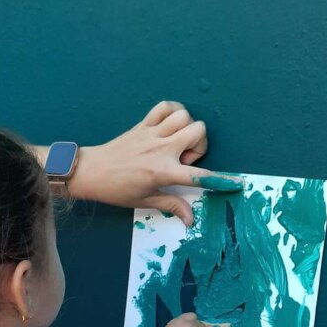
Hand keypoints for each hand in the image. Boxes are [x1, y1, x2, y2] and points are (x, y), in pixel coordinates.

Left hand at [68, 101, 240, 224]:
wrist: (91, 172)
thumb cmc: (117, 190)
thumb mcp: (145, 201)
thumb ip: (172, 205)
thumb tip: (191, 220)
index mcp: (163, 172)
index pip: (198, 176)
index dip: (220, 180)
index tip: (236, 184)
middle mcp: (161, 149)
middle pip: (198, 131)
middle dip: (200, 144)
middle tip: (184, 158)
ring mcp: (152, 133)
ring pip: (184, 115)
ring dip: (187, 127)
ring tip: (176, 142)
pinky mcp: (143, 124)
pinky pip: (164, 107)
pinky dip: (172, 110)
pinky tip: (169, 124)